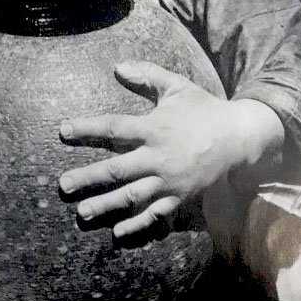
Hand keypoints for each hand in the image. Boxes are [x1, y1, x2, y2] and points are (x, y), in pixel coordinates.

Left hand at [59, 61, 283, 244]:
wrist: (237, 136)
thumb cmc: (203, 109)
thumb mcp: (177, 86)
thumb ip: (147, 75)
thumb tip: (117, 67)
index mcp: (154, 128)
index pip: (114, 128)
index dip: (87, 129)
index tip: (62, 131)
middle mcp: (158, 157)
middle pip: (117, 169)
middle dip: (88, 178)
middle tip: (63, 185)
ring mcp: (169, 181)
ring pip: (132, 196)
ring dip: (106, 205)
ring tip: (82, 213)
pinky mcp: (180, 197)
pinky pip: (156, 214)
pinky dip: (137, 224)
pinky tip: (117, 233)